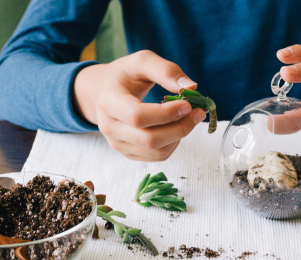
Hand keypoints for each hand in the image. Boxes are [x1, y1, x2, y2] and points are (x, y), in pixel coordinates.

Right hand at [73, 50, 205, 160]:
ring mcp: (117, 144)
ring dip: (180, 136)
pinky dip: (174, 143)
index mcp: (109, 101)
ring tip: (188, 118)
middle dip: (180, 127)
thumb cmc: (124, 75)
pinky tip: (176, 126)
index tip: (188, 104)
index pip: (138, 117)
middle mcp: (109, 127)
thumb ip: (166, 70)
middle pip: (150, 139)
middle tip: (198, 112)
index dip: (166, 114)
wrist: (103, 92)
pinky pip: (158, 156)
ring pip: (157, 151)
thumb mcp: (142, 62)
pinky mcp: (128, 153)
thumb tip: (192, 87)